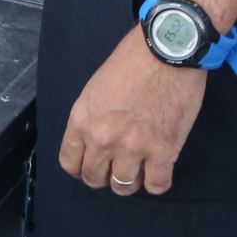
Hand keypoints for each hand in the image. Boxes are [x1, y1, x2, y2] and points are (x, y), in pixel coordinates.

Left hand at [59, 28, 205, 194]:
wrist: (166, 50)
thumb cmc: (132, 61)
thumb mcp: (95, 89)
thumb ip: (91, 118)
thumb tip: (94, 141)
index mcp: (82, 121)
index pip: (70, 164)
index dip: (81, 168)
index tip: (92, 165)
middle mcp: (102, 139)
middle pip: (95, 178)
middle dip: (104, 176)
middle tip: (116, 167)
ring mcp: (133, 148)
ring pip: (124, 186)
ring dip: (131, 181)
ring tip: (139, 169)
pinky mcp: (163, 151)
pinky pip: (156, 186)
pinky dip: (157, 182)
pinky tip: (159, 170)